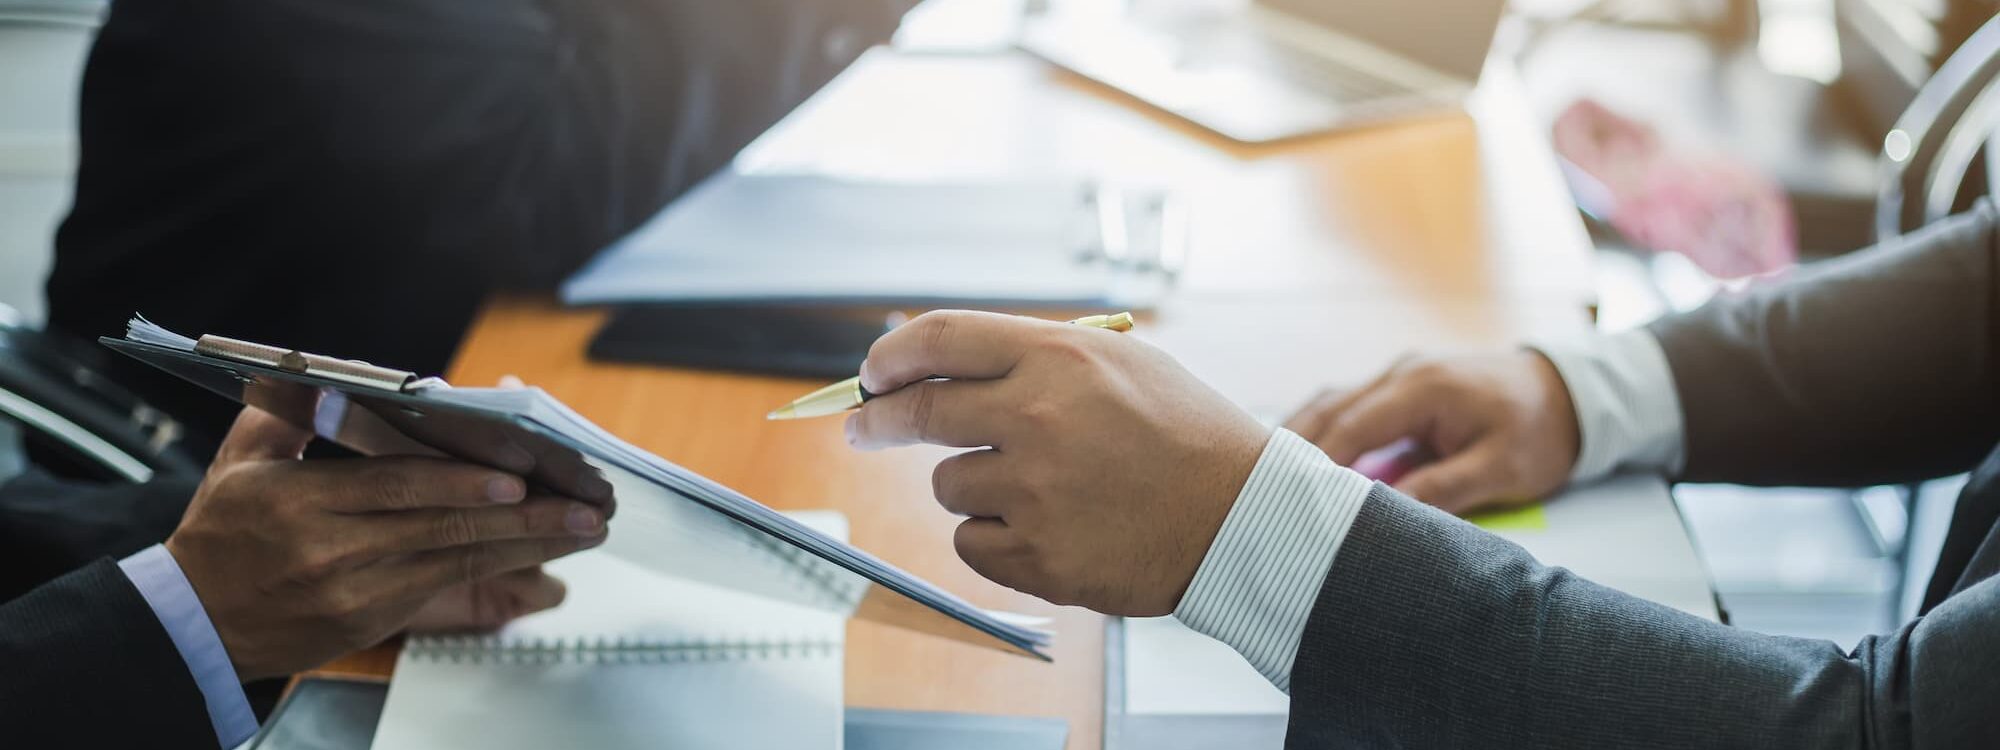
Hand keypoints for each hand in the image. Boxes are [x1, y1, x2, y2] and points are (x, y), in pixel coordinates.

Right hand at [166, 407, 607, 679]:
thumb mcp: (242, 462)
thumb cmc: (223, 536)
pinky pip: (445, 588)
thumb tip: (339, 372)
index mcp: (299, 501)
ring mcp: (354, 591)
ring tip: (584, 528)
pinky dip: (497, 568)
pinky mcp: (369, 620)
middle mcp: (331, 549)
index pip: (393, 486)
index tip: (514, 474)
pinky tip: (541, 556)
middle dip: (522, 518)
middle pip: (440, 528)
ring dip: (527, 546)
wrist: (191, 622)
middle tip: (583, 506)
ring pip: (454, 562)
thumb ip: (293, 412)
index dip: (458, 482)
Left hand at [845, 311, 1268, 616]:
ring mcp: (1034, 491)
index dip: (890, 358)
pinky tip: (1046, 529)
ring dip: (972, 486)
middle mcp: (1036, 418)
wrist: (1242, 518)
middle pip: (918, 413)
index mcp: (1057, 358)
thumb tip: (947, 364)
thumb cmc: (1185, 434)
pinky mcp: (1038, 556)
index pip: (938, 340)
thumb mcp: (1122, 362)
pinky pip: (971, 542)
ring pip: (947, 485)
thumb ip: (1037, 356)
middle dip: (878, 422)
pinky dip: (994, 539)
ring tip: (1037, 489)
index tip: (872, 376)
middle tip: (865, 429)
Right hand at [1282, 351, 1579, 513]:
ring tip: (1263, 477)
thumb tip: (1385, 515)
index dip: (1317, 466)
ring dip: (1298, 437)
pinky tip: (1300, 459)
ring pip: (1330, 403)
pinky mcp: (1400, 386)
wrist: (1569, 392)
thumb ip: (1442, 489)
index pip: (1352, 428)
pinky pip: (1348, 405)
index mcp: (1423, 388)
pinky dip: (1321, 430)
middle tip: (1253, 489)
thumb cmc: (1540, 431)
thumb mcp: (1502, 468)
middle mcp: (1401, 372)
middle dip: (1289, 450)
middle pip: (1328, 409)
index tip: (1288, 501)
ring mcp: (1398, 374)